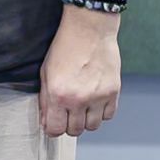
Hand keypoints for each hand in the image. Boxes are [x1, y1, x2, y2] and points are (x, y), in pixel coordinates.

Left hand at [39, 7, 120, 137]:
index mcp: (58, 94)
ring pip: (92, 126)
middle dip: (69, 124)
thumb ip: (45, 100)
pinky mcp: (113, 92)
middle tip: (68, 112)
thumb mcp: (46, 72)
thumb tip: (47, 122)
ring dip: (86, 120)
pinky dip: (101, 112)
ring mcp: (98, 96)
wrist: (89, 29)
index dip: (53, 129)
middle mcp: (78, 99)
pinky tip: (95, 101)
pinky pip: (108, 115)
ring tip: (82, 106)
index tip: (54, 123)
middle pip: (74, 131)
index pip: (55, 129)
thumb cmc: (65, 47)